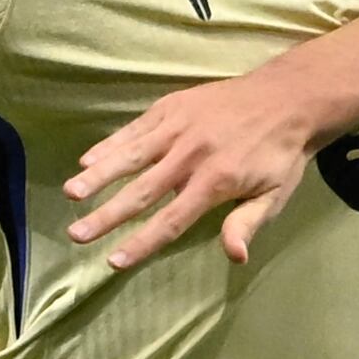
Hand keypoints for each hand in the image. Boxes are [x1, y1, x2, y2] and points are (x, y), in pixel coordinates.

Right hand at [61, 74, 315, 271]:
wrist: (287, 97)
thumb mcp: (275, 194)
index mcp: (216, 181)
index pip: (171, 220)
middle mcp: (191, 154)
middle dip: (107, 215)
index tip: (114, 261)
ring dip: (99, 176)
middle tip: (77, 234)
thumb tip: (234, 256)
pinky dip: (111, 144)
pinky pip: (135, 129)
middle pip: (141, 191)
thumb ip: (248, 223)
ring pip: (131, 156)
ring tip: (71, 194)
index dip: (142, 243)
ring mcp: (178, 127)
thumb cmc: (280, 154)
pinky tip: (87, 160)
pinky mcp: (171, 106)